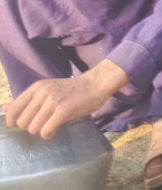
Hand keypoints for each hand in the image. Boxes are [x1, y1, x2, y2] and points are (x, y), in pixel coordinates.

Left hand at [5, 59, 126, 138]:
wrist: (96, 83)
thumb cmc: (71, 89)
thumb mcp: (47, 89)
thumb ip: (26, 100)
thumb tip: (3, 108)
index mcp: (36, 88)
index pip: (12, 110)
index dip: (15, 122)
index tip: (26, 122)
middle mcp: (42, 93)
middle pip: (22, 123)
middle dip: (31, 126)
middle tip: (44, 122)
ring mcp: (53, 102)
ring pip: (33, 129)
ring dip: (41, 130)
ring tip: (51, 124)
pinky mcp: (63, 111)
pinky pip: (46, 131)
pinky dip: (49, 134)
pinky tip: (56, 128)